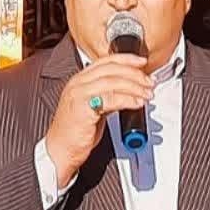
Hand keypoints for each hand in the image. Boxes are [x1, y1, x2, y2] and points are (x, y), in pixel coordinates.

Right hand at [44, 53, 151, 187]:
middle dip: (134, 74)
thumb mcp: (94, 108)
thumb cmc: (75, 132)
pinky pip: (110, 98)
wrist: (60, 150)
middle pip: (111, 69)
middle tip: (149, 82)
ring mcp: (79, 93)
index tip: (142, 62)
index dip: (126, 59)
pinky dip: (127, 99)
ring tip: (146, 94)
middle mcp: (78, 83)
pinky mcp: (82, 107)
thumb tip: (128, 92)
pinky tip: (136, 103)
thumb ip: (108, 96)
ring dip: (134, 87)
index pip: (106, 61)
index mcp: (79, 80)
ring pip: (113, 82)